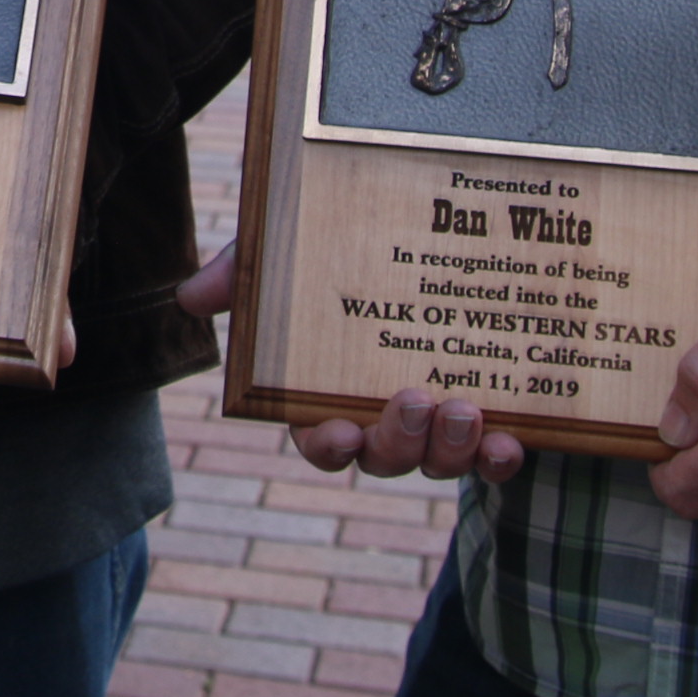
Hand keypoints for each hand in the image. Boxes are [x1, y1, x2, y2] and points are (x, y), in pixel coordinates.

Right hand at [178, 240, 526, 485]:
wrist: (447, 233)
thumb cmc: (348, 253)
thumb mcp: (292, 255)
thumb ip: (245, 274)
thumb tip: (187, 296)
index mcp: (331, 393)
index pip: (321, 439)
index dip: (328, 445)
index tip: (339, 429)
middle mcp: (386, 418)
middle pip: (385, 457)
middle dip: (400, 442)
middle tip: (415, 400)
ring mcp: (442, 426)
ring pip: (441, 462)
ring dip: (452, 450)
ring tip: (466, 409)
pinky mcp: (494, 420)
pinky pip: (497, 460)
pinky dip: (503, 460)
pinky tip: (510, 441)